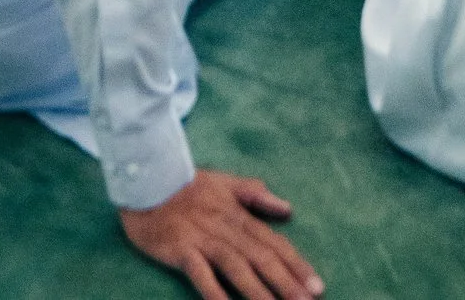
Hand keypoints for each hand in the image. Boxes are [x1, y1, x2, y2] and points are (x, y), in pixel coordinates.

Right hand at [119, 170, 318, 298]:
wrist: (146, 177)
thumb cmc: (187, 184)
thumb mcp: (225, 182)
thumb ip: (256, 195)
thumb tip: (288, 209)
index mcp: (238, 213)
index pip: (273, 242)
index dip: (296, 265)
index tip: (318, 286)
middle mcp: (225, 227)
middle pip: (261, 257)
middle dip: (286, 283)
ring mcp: (203, 238)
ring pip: (237, 267)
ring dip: (259, 292)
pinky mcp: (181, 249)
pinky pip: (200, 275)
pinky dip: (215, 293)